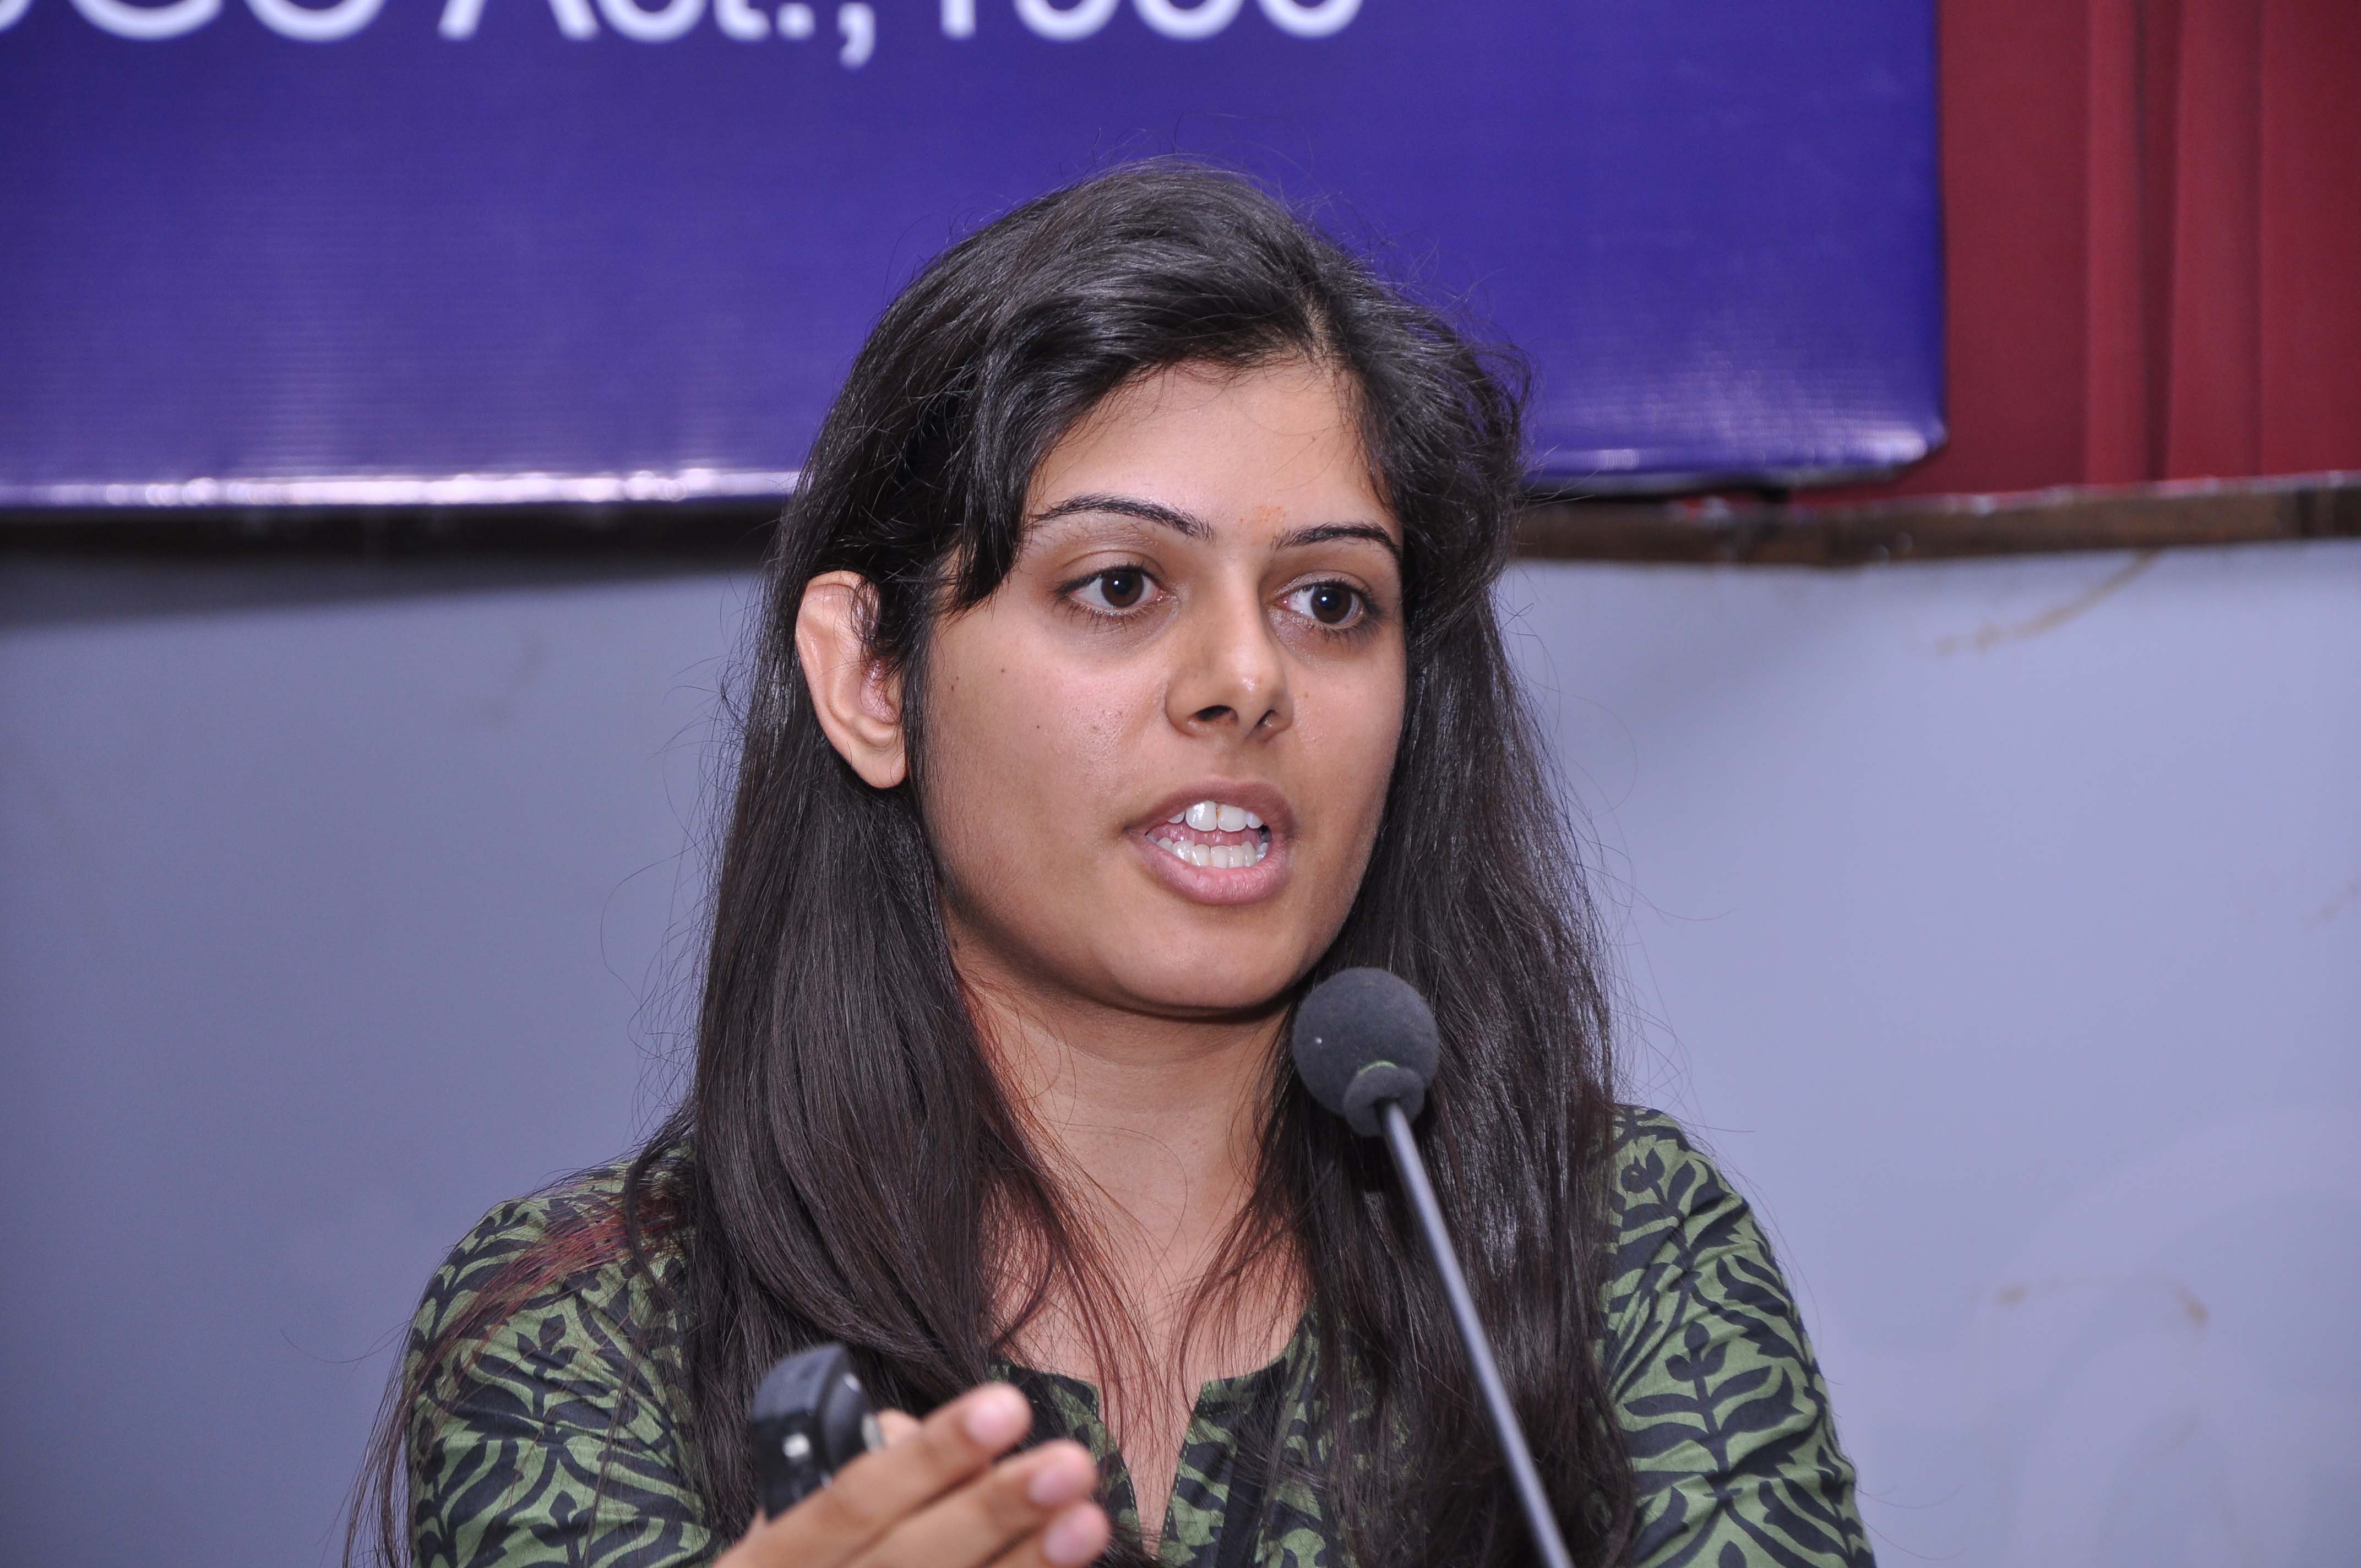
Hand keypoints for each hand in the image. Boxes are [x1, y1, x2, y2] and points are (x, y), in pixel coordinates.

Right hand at [719, 1382, 1111, 1567]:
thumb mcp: (792, 1527)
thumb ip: (864, 1476)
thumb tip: (939, 1441)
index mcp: (768, 1564)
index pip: (852, 1501)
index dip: (931, 1457)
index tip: (1007, 1406)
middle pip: (910, 1562)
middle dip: (993, 1512)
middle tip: (1071, 1464)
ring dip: (1026, 1566)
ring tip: (1089, 1521)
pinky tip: (1064, 1567)